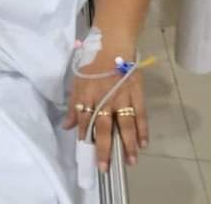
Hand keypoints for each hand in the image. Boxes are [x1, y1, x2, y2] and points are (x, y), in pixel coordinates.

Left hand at [63, 51, 148, 171]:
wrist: (112, 43)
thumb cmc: (91, 61)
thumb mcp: (77, 81)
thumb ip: (74, 105)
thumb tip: (67, 126)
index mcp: (87, 95)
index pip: (84, 121)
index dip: (84, 138)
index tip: (86, 155)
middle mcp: (103, 99)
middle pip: (103, 127)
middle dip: (104, 148)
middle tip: (105, 166)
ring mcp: (121, 97)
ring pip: (125, 125)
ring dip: (128, 144)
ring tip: (130, 161)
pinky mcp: (136, 93)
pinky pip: (141, 115)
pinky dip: (143, 130)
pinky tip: (143, 143)